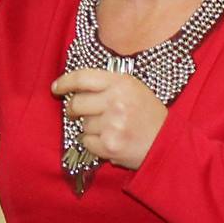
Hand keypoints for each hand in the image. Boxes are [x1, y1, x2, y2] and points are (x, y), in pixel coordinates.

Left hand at [51, 69, 167, 171]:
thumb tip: (75, 88)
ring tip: (110, 129)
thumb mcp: (134, 89)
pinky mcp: (109, 145)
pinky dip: (94, 143)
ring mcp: (112, 124)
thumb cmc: (148, 115)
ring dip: (91, 128)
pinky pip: (86, 142)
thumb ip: (108, 85)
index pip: (83, 77)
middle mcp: (116, 101)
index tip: (56, 88)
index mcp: (122, 82)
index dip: (65, 82)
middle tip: (81, 113)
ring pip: (82, 125)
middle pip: (76, 103)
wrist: (167, 142)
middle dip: (74, 110)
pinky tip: (109, 140)